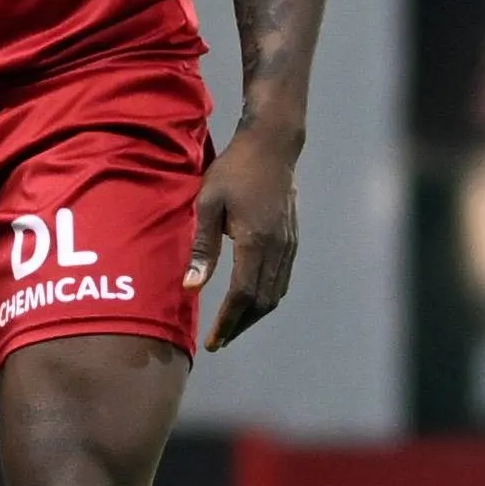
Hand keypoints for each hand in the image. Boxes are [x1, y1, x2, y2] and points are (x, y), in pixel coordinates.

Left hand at [184, 127, 300, 351]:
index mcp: (255, 241)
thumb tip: (192, 287)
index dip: (229, 321)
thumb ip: (202, 247)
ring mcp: (288, 245)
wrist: (272, 145)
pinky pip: (282, 280)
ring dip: (254, 314)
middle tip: (220, 340)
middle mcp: (278, 249)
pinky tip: (251, 300)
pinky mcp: (292, 240)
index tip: (215, 340)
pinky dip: (267, 297)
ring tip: (232, 325)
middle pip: (263, 301)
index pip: (243, 294)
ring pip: (276, 293)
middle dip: (241, 324)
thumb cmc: (234, 169)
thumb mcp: (208, 203)